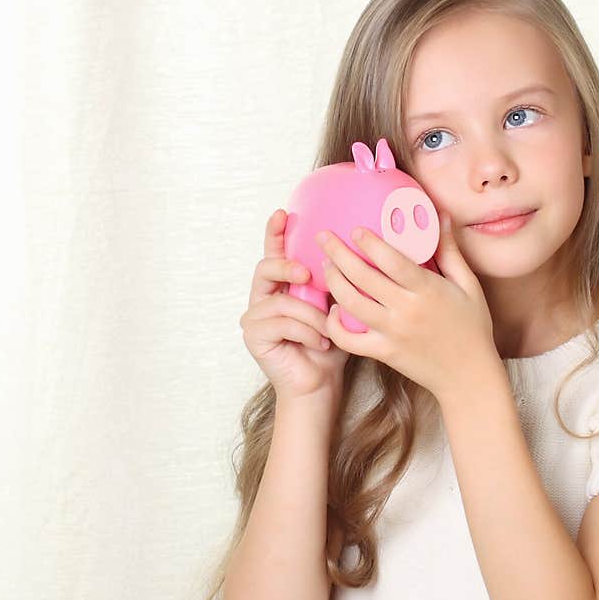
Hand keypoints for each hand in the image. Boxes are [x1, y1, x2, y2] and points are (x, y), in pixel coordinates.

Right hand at [239, 209, 348, 401]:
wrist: (321, 385)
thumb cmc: (331, 348)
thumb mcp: (336, 309)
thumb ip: (333, 285)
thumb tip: (345, 256)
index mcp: (282, 288)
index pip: (275, 254)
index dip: (275, 233)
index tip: (283, 214)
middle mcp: (263, 299)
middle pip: (266, 268)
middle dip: (287, 267)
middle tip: (305, 272)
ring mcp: (254, 318)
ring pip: (282, 301)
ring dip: (311, 316)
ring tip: (327, 332)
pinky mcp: (253, 336)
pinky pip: (282, 322)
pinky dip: (307, 332)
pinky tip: (319, 344)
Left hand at [316, 210, 499, 402]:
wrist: (469, 376)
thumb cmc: (472, 328)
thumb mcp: (468, 285)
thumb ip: (450, 251)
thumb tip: (442, 215)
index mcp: (427, 290)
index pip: (391, 260)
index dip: (369, 243)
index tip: (355, 229)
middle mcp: (405, 311)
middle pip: (362, 277)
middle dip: (337, 253)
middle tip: (324, 237)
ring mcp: (391, 333)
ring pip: (350, 304)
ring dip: (333, 281)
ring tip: (326, 265)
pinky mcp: (383, 352)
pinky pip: (348, 339)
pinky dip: (334, 325)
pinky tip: (333, 310)